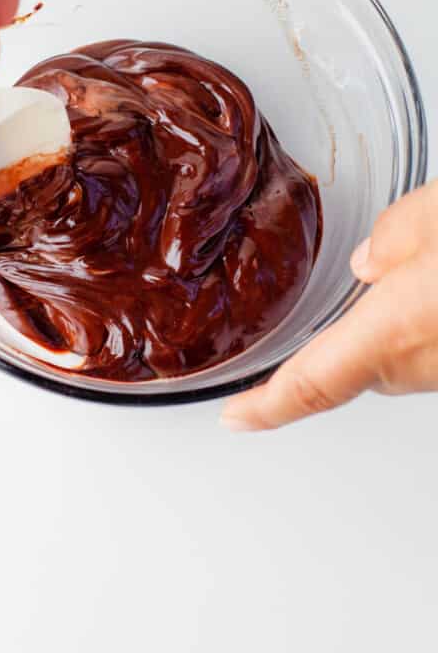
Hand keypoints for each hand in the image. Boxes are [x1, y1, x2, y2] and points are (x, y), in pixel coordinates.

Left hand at [221, 181, 437, 430]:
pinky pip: (437, 347)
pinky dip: (430, 321)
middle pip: (360, 366)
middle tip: (335, 301)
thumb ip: (394, 234)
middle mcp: (426, 365)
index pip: (311, 383)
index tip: (234, 417)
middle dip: (342, 338)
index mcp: (395, 330)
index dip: (267, 406)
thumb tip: (370, 258)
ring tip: (411, 272)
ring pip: (404, 355)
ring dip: (397, 323)